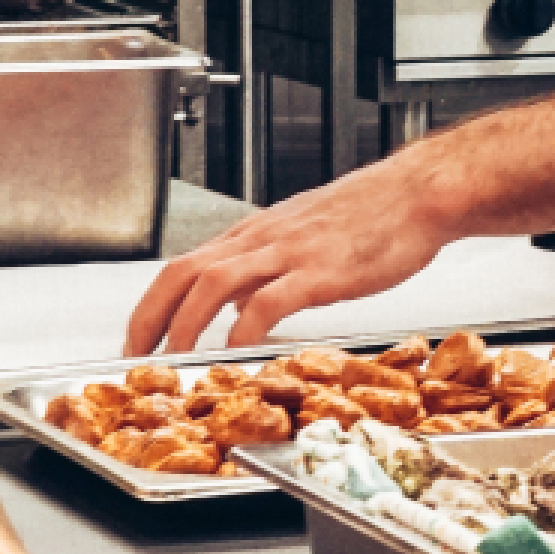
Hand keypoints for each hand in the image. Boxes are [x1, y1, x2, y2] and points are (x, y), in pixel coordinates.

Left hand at [124, 158, 457, 353]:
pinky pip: (268, 300)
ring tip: (176, 360)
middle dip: (150, 318)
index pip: (182, 267)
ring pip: (213, 284)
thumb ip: (264, 269)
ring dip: (185, 325)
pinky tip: (238, 350)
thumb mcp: (303, 236)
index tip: (138, 340)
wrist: (418, 193)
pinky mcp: (319, 271)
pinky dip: (244, 328)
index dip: (151, 305)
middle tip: (135, 357)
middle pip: (182, 274)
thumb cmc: (372, 214)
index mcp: (254, 234)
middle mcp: (260, 239)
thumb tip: (237, 305)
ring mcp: (287, 253)